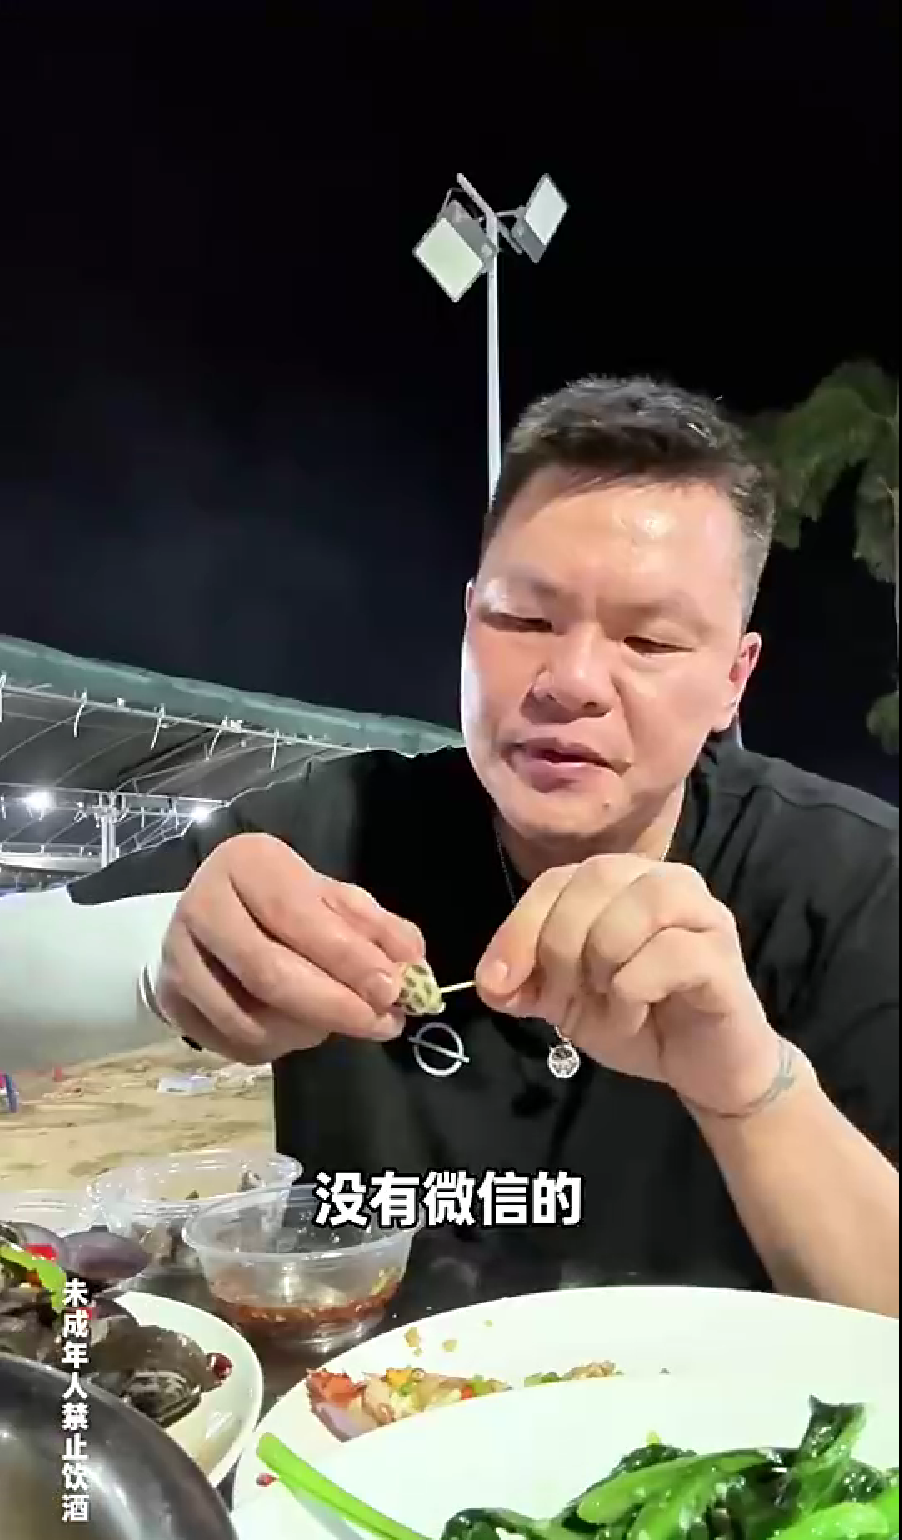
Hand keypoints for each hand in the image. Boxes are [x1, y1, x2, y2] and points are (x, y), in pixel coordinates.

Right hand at [157, 833, 424, 1061]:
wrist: (214, 918)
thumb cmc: (286, 903)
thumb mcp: (336, 900)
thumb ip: (377, 928)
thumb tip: (412, 965)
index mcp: (246, 863)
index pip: (297, 915)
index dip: (347, 957)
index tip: (391, 989)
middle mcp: (200, 904)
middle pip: (269, 972)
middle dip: (336, 1005)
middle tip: (383, 1023)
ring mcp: (177, 957)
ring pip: (250, 1018)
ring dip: (310, 1031)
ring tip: (342, 1021)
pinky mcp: (170, 1002)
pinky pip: (233, 1045)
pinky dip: (280, 1048)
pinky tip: (301, 1029)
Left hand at [475, 855, 785, 1116]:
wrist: (705, 1069)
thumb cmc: (640, 1019)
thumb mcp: (567, 1000)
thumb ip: (527, 982)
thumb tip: (491, 980)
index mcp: (622, 882)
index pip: (558, 879)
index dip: (521, 926)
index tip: (498, 980)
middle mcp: (665, 881)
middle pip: (596, 879)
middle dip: (560, 944)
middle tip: (561, 998)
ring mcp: (701, 914)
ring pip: (638, 906)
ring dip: (603, 959)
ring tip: (604, 999)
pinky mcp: (723, 956)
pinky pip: (667, 955)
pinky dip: (634, 992)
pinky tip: (635, 1017)